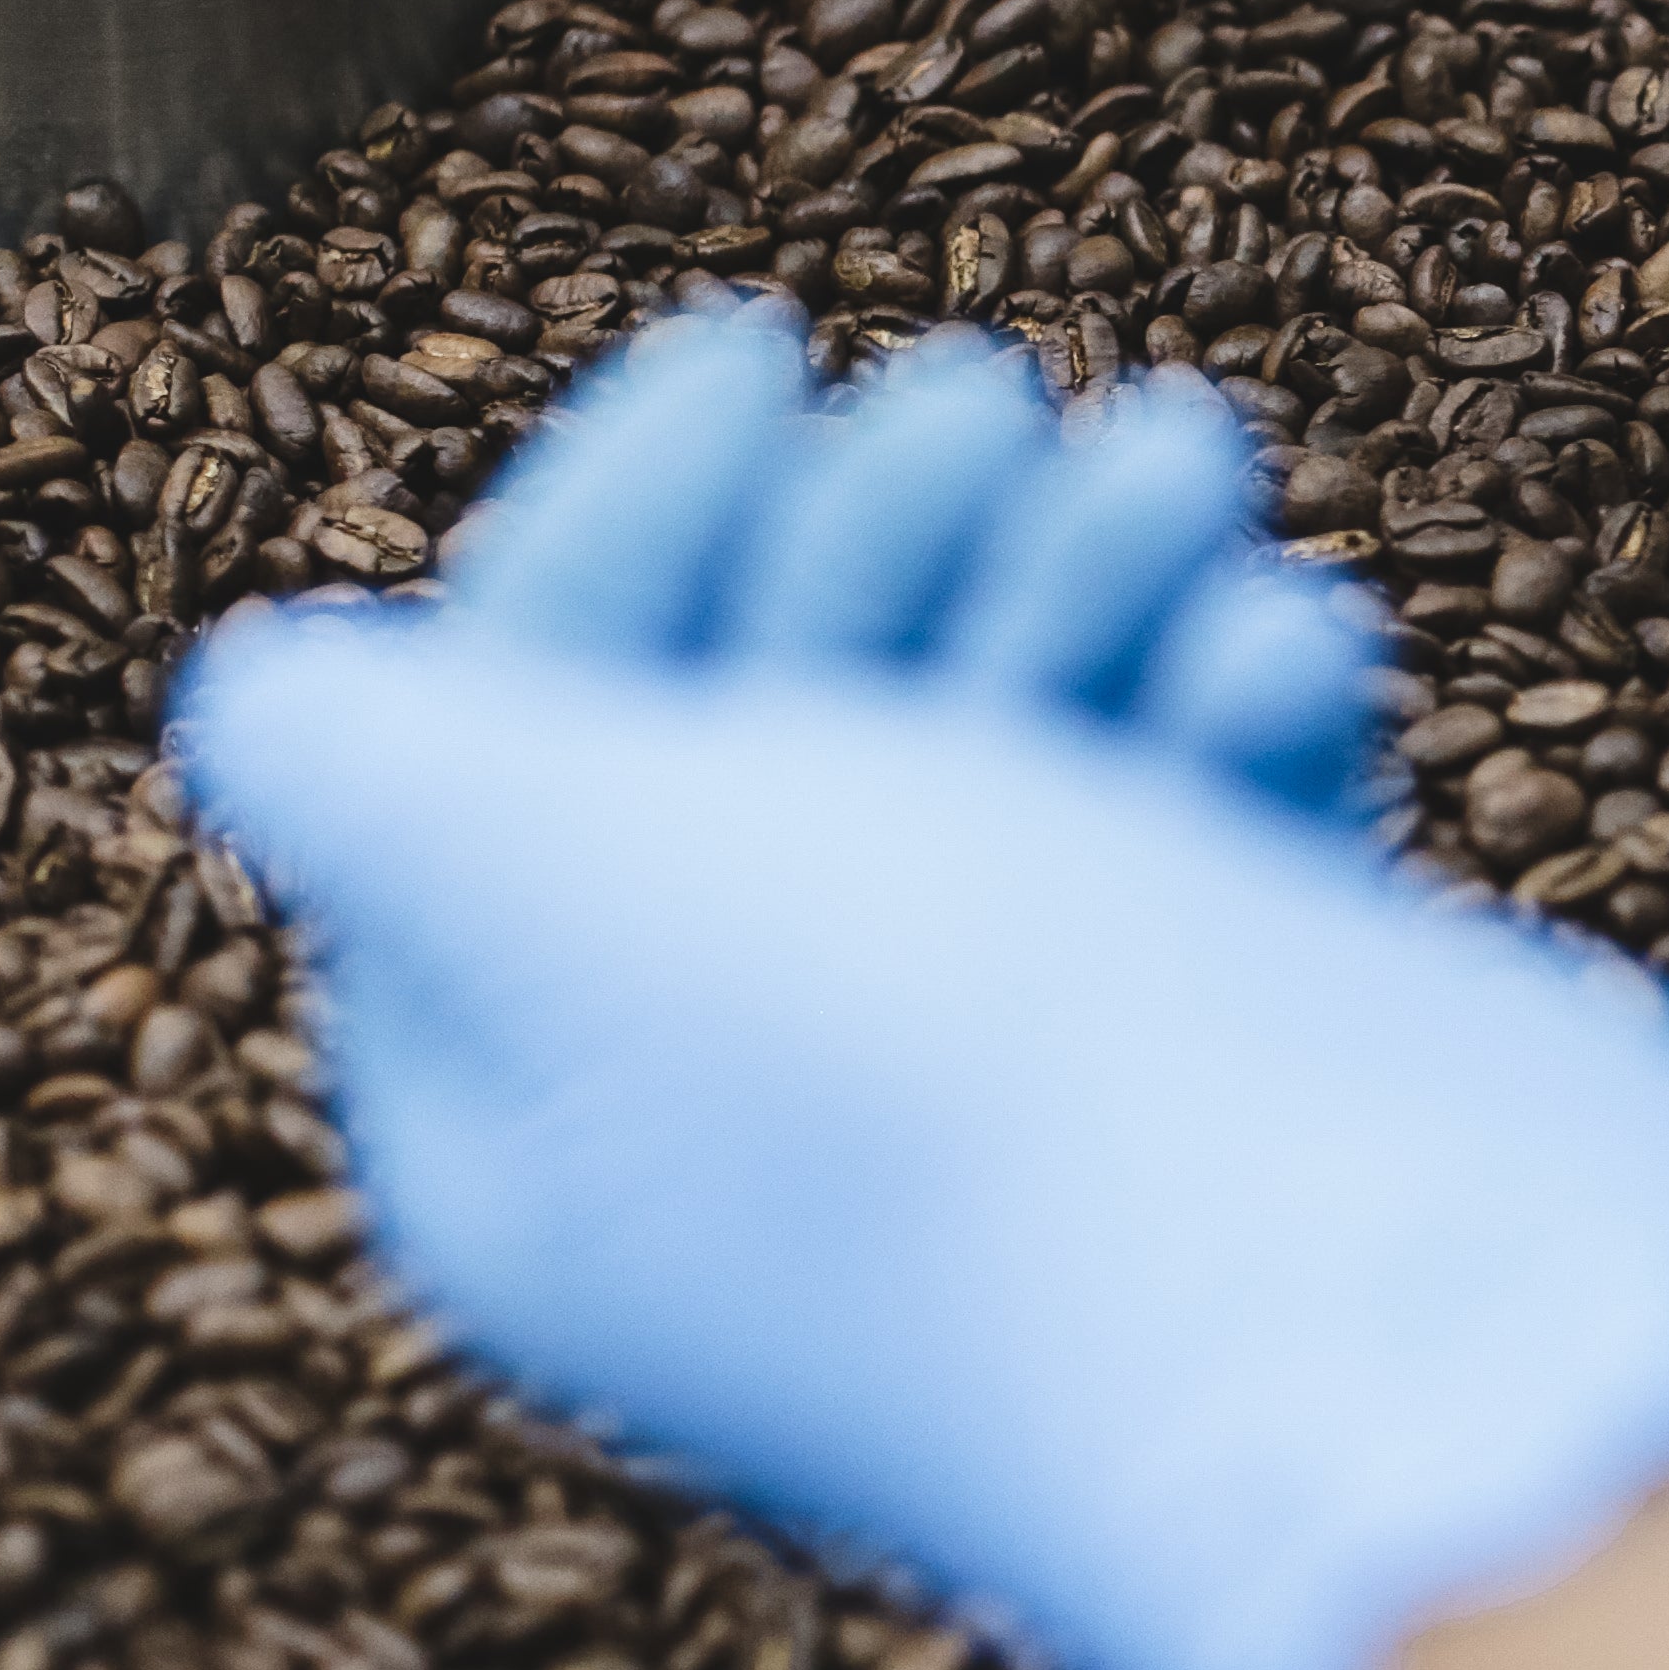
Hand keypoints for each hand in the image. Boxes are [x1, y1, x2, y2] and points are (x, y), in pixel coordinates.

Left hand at [168, 313, 1668, 1669]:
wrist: (1390, 1312)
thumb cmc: (953, 1081)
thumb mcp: (556, 865)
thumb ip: (365, 757)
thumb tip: (278, 697)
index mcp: (540, 1137)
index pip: (506, 783)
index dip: (612, 535)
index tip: (759, 357)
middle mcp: (770, 1147)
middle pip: (768, 755)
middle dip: (875, 536)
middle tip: (985, 396)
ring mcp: (1035, 1129)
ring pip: (1017, 771)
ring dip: (1084, 574)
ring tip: (1183, 453)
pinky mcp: (1262, 1093)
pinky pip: (1219, 848)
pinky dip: (1239, 708)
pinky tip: (1297, 645)